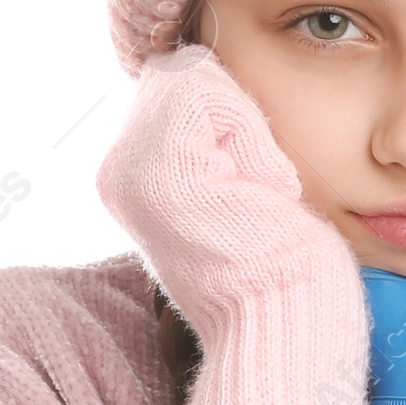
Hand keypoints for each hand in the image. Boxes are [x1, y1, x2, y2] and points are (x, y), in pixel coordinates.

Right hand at [96, 45, 369, 404]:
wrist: (287, 328)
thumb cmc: (284, 272)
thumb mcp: (237, 193)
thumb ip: (214, 144)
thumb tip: (211, 76)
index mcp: (133, 179)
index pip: (184, 89)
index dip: (233, 125)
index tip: (250, 197)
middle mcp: (118, 171)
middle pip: (189, 77)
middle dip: (239, 123)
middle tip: (255, 199)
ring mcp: (132, 166)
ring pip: (200, 81)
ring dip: (249, 135)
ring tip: (257, 200)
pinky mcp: (161, 164)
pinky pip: (212, 93)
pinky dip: (253, 139)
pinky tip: (261, 196)